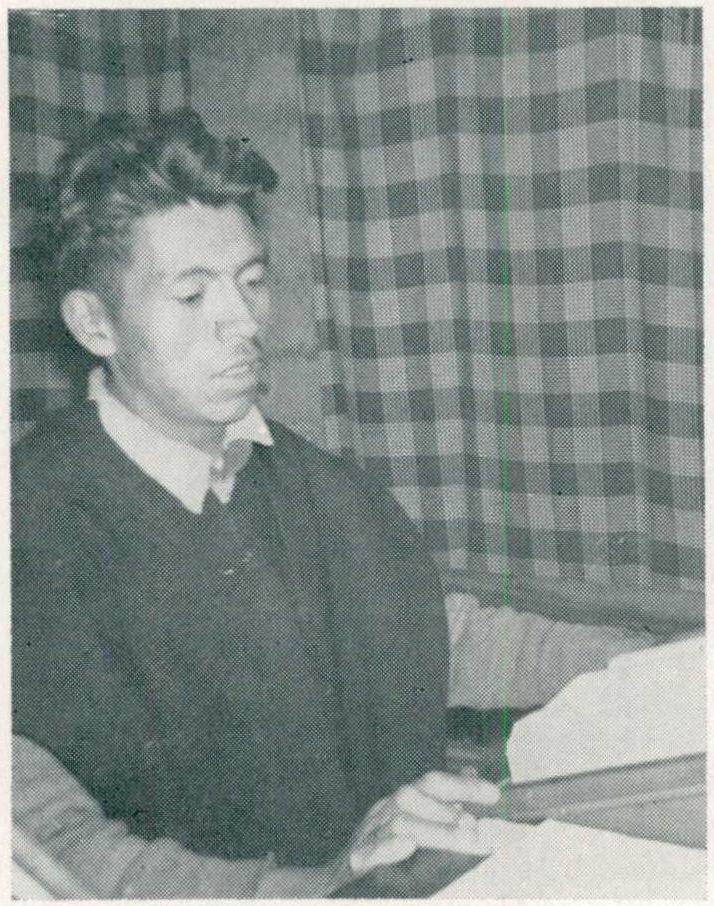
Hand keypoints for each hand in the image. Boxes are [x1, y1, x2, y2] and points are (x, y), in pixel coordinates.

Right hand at [347, 770, 499, 875]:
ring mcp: (368, 833)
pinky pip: (371, 850)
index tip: (494, 794)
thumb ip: (439, 808)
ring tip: (462, 837)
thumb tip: (471, 786)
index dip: (462, 785)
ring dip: (434, 828)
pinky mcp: (356, 859)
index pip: (431, 783)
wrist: (333, 880)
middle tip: (476, 826)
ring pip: (399, 821)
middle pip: (412, 795)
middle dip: (447, 807)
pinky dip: (389, 847)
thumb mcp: (410, 826)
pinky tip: (407, 846)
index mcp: (400, 803)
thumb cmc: (379, 853)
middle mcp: (384, 811)